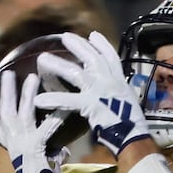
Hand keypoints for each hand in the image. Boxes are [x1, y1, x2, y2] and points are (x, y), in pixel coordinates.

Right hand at [0, 70, 66, 172]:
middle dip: (6, 93)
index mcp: (11, 146)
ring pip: (22, 113)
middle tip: (7, 74)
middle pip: (6, 112)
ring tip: (31, 78)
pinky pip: (45, 128)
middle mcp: (13, 143)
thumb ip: (47, 153)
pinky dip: (55, 117)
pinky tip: (63, 107)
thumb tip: (61, 150)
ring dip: (26, 95)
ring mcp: (23, 144)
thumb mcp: (40, 162)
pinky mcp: (35, 148)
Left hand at [35, 31, 150, 158]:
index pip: (111, 57)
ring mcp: (100, 91)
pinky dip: (53, 99)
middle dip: (78, 45)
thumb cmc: (130, 125)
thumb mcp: (126, 102)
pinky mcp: (90, 105)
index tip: (93, 35)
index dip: (102, 45)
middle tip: (65, 36)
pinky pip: (68, 100)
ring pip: (76, 73)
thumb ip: (114, 93)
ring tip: (43, 59)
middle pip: (92, 58)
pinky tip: (39, 100)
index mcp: (119, 81)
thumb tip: (107, 94)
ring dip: (58, 65)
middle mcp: (110, 81)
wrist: (133, 137)